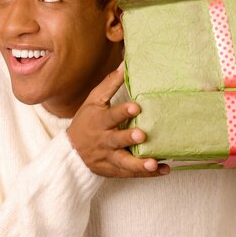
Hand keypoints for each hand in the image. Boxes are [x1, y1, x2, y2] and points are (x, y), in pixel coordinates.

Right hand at [67, 63, 169, 177]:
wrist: (71, 152)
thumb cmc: (86, 121)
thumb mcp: (94, 101)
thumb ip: (110, 84)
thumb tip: (125, 63)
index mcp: (99, 121)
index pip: (111, 116)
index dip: (123, 112)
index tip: (136, 107)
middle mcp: (104, 141)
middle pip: (116, 140)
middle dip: (128, 138)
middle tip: (142, 134)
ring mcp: (109, 158)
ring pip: (124, 162)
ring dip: (139, 164)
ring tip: (153, 163)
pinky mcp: (114, 170)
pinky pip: (131, 173)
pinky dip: (148, 173)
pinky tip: (164, 169)